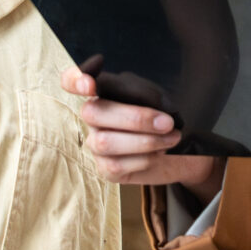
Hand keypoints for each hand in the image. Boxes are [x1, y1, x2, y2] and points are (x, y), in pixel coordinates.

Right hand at [60, 68, 222, 196]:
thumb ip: (146, 96)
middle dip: (135, 118)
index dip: (73, 80)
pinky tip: (160, 152)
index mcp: (104, 91)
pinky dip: (144, 158)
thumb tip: (145, 104)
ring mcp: (95, 143)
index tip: (89, 84)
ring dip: (145, 141)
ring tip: (172, 137)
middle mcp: (93, 117)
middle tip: (167, 122)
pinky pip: (116, 165)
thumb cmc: (163, 116)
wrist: (178, 148)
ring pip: (104, 142)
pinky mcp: (105, 169)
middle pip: (92, 113)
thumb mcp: (159, 98)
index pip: (72, 80)